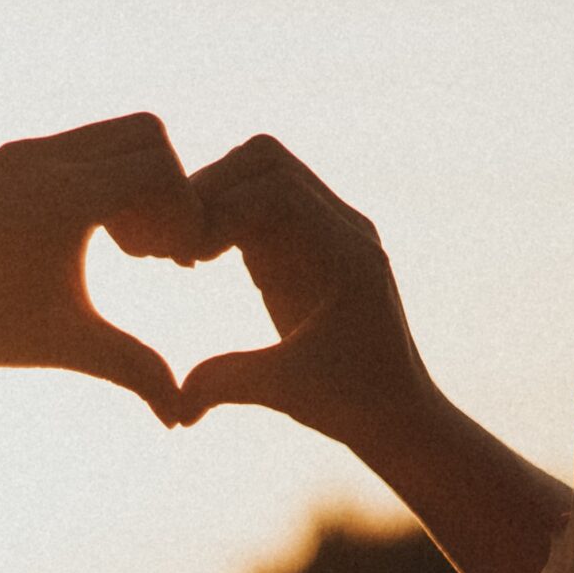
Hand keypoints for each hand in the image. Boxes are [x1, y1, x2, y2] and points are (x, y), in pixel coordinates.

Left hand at [0, 112, 203, 421]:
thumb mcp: (63, 346)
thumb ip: (132, 369)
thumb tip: (181, 419)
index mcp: (61, 198)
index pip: (160, 169)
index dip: (186, 214)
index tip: (179, 265)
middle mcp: (41, 160)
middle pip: (146, 134)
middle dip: (168, 189)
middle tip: (158, 252)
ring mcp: (20, 154)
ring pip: (111, 136)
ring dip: (134, 183)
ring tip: (128, 250)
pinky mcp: (5, 161)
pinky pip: (78, 148)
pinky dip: (100, 180)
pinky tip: (90, 239)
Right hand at [172, 135, 439, 443]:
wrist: (399, 413)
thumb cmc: (352, 406)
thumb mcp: (286, 393)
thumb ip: (228, 384)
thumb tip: (174, 406)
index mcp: (347, 254)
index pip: (275, 188)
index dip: (219, 209)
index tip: (186, 258)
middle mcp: (345, 229)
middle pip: (266, 160)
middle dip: (210, 190)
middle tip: (177, 246)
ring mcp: (330, 230)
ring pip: (262, 172)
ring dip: (216, 199)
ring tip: (186, 253)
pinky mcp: (311, 242)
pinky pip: (262, 200)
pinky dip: (226, 216)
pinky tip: (201, 260)